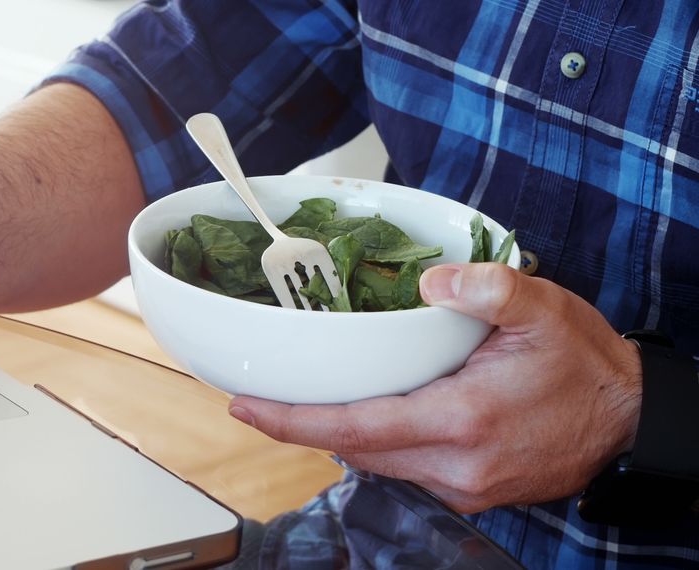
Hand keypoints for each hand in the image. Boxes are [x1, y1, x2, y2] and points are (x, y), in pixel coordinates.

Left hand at [227, 262, 642, 512]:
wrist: (631, 420)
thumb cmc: (585, 365)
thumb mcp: (543, 309)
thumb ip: (487, 288)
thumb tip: (430, 281)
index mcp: (462, 420)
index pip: (353, 428)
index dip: (291, 421)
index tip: (245, 407)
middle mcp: (455, 465)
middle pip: (353, 449)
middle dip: (301, 426)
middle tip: (258, 398)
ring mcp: (463, 485)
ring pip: (376, 462)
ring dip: (338, 434)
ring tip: (303, 401)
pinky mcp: (470, 490)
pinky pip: (404, 468)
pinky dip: (375, 442)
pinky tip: (366, 413)